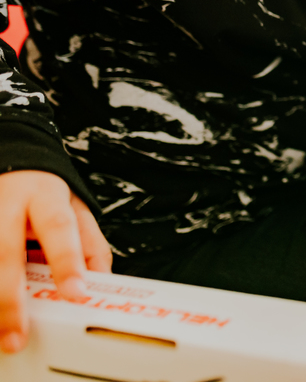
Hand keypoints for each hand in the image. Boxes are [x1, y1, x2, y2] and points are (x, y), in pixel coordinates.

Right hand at [0, 170, 110, 353]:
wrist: (12, 165)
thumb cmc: (45, 195)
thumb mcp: (76, 209)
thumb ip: (90, 244)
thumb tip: (102, 282)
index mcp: (44, 195)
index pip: (58, 227)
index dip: (67, 261)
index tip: (76, 293)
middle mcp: (6, 204)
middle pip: (4, 250)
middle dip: (10, 297)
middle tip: (18, 334)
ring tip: (0, 333)